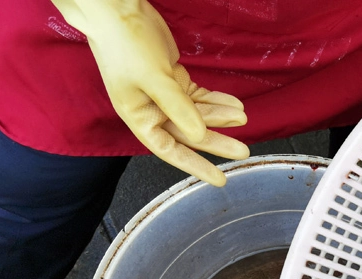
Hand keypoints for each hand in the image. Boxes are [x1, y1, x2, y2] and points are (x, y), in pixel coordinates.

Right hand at [51, 0, 248, 186]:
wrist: (117, 9)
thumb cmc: (127, 45)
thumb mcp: (156, 80)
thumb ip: (179, 109)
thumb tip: (200, 136)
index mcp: (139, 117)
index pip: (170, 150)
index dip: (196, 166)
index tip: (219, 178)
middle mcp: (151, 110)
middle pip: (190, 133)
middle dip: (217, 141)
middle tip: (243, 150)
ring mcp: (164, 94)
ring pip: (198, 114)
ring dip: (221, 116)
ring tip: (243, 117)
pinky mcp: (173, 78)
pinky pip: (199, 96)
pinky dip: (217, 100)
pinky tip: (236, 105)